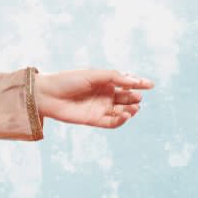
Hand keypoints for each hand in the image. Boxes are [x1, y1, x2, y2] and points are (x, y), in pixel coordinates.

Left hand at [33, 68, 153, 129]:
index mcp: (105, 82)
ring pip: (121, 111)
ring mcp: (99, 108)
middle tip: (137, 97)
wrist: (47, 94)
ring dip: (130, 110)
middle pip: (126, 97)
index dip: (139, 84)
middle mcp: (104, 95)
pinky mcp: (93, 120)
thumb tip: (133, 81)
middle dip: (134, 98)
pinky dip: (120, 121)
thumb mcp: (93, 75)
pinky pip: (111, 123)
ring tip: (133, 108)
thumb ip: (114, 77)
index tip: (150, 85)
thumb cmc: (68, 80)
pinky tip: (125, 116)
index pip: (127, 83)